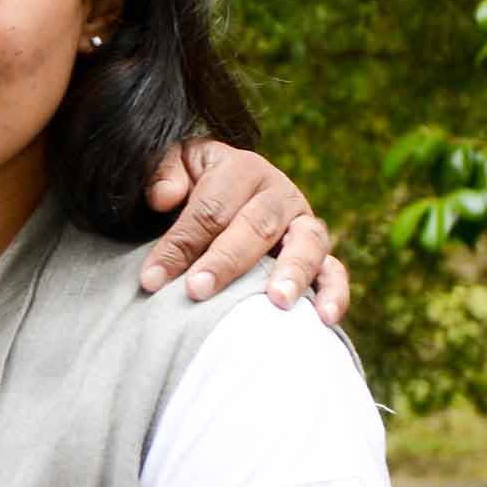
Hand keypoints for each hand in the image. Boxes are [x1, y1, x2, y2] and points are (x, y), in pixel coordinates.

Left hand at [137, 139, 346, 324]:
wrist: (228, 193)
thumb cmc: (194, 186)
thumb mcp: (176, 167)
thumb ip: (163, 172)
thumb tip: (164, 197)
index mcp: (242, 169)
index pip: (210, 209)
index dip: (179, 243)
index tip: (152, 279)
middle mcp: (279, 193)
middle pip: (255, 226)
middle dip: (224, 261)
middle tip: (197, 290)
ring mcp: (304, 223)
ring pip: (306, 244)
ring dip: (292, 273)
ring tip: (277, 302)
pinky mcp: (320, 253)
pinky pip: (334, 271)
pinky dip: (335, 293)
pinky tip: (324, 319)